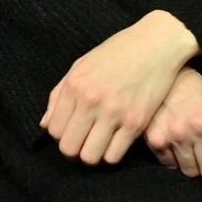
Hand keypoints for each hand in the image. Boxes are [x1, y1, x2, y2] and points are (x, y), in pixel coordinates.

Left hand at [42, 11, 198, 165]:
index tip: (71, 130)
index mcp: (75, 84)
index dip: (61, 135)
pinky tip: (115, 141)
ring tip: (99, 142)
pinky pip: (114, 156)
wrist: (156, 44)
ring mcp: (114, 113)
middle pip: (69, 148)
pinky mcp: (135, 123)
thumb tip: (45, 124)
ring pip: (90, 157)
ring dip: (92, 154)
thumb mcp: (82, 64)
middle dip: (74, 149)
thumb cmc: (117, 52)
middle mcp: (91, 100)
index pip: (54, 130)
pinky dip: (112, 154)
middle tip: (83, 141)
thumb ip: (59, 95)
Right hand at [143, 69, 201, 180]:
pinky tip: (173, 141)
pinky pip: (169, 164)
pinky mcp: (157, 139)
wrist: (164, 73)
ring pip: (190, 171)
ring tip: (188, 145)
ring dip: (191, 162)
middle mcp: (200, 128)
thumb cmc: (194, 90)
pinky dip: (172, 157)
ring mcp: (177, 134)